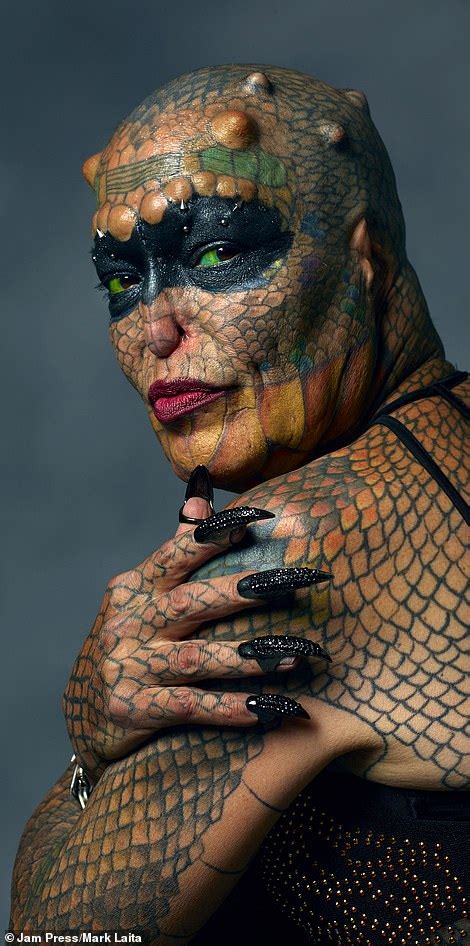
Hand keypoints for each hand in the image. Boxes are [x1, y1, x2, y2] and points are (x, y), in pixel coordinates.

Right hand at [63, 467, 329, 781]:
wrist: (85, 711)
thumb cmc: (131, 641)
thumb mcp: (144, 592)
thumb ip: (178, 545)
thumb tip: (202, 487)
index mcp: (135, 587)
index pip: (177, 552)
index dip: (216, 534)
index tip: (260, 519)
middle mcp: (129, 623)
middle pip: (192, 601)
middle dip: (245, 591)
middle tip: (294, 582)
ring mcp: (128, 667)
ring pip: (196, 659)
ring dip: (249, 658)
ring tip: (296, 655)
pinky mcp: (134, 709)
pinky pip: (191, 706)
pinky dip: (230, 708)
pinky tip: (269, 708)